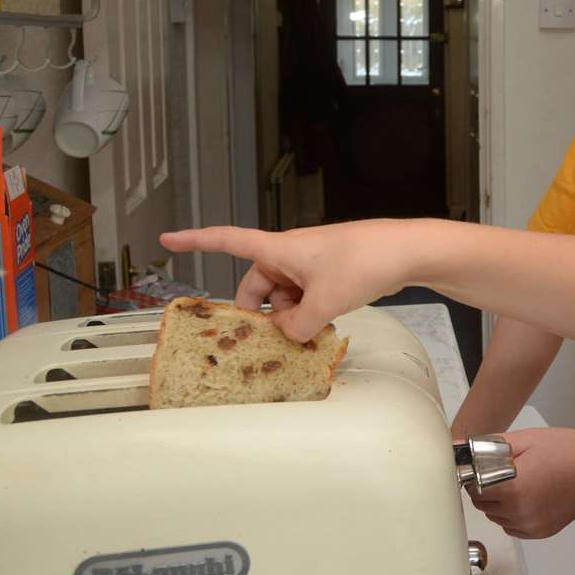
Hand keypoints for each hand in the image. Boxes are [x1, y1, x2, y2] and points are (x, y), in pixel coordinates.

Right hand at [158, 221, 410, 342]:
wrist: (407, 251)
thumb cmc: (365, 262)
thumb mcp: (323, 303)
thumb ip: (296, 326)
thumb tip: (287, 333)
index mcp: (278, 249)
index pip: (227, 241)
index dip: (195, 241)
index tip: (167, 239)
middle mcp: (290, 254)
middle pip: (256, 286)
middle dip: (262, 312)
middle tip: (277, 334)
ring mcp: (311, 264)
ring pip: (283, 296)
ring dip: (291, 315)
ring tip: (314, 327)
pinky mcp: (330, 274)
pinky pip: (305, 297)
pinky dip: (308, 312)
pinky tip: (325, 324)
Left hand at [468, 428, 574, 538]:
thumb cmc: (563, 449)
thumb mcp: (523, 440)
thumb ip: (487, 446)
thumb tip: (456, 448)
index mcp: (510, 489)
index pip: (473, 488)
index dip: (477, 475)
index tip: (486, 467)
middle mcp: (517, 512)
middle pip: (483, 505)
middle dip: (487, 489)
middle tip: (504, 472)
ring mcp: (529, 525)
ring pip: (497, 517)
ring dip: (499, 503)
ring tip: (519, 484)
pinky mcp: (540, 532)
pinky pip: (512, 527)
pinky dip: (513, 515)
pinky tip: (528, 497)